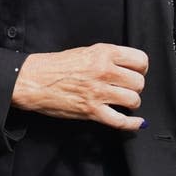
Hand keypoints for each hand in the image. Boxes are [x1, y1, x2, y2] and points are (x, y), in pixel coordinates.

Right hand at [12, 43, 147, 130]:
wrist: (34, 80)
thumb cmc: (55, 66)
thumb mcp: (85, 51)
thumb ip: (107, 57)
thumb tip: (127, 67)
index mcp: (103, 53)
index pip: (140, 60)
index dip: (141, 68)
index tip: (136, 72)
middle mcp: (104, 71)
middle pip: (139, 82)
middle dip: (135, 86)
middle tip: (125, 88)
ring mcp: (99, 92)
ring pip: (134, 100)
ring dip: (131, 102)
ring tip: (122, 101)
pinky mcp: (92, 111)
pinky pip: (121, 121)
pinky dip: (132, 124)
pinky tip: (137, 123)